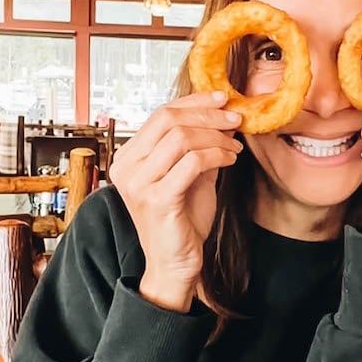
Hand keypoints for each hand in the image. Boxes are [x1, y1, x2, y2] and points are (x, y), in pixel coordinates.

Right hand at [108, 91, 242, 311]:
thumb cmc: (182, 219)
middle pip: (169, 120)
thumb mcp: (191, 173)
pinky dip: (217, 155)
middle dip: (208, 114)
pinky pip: (192, 162)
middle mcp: (127, 167)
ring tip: (234, 145)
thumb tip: (223, 115)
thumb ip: (199, 145)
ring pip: (181, 138)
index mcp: (129, 156)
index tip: (223, 98)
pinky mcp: (157, 200)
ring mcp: (139, 184)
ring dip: (215, 136)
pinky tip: (230, 160)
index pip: (161, 113)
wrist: (176, 263)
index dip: (195, 101)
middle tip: (235, 119)